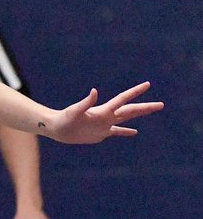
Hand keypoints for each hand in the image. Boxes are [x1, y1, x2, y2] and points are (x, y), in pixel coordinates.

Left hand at [49, 81, 163, 143]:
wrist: (58, 129)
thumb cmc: (65, 119)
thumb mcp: (76, 111)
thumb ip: (86, 102)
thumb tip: (94, 91)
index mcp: (103, 110)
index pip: (123, 99)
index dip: (135, 92)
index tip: (147, 84)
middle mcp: (107, 116)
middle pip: (130, 110)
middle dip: (145, 107)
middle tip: (161, 104)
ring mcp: (105, 124)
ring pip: (126, 119)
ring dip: (139, 115)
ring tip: (151, 110)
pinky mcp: (101, 133)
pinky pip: (117, 132)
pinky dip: (126, 132)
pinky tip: (134, 132)